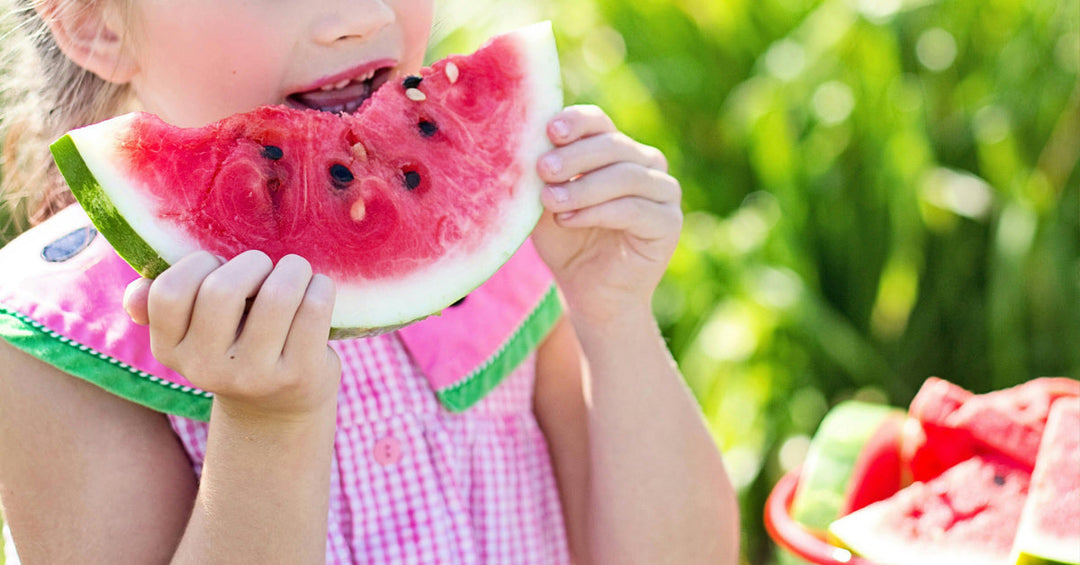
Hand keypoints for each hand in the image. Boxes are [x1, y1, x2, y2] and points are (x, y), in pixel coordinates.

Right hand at [123, 250, 340, 420]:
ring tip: (296, 274)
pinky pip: (314, 309)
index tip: (219, 267)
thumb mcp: (194, 333)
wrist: (279, 407)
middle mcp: (207, 369)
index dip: (199, 264)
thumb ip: (162, 306)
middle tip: (265, 269)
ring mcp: (255, 376)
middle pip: (223, 290)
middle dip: (252, 263)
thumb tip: (135, 295)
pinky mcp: (299, 375)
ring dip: (293, 269)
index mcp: (171, 350)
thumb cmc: (235, 346)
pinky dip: (321, 287)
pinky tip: (317, 290)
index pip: (169, 292)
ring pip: (278, 295)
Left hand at [532, 105, 681, 324]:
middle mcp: (645, 163)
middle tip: (543, 169)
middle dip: (574, 156)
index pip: (598, 122)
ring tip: (551, 201)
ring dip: (583, 187)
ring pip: (625, 175)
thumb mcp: (546, 204)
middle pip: (613, 145)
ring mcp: (663, 191)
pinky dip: (598, 212)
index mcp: (615, 150)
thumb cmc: (566, 243)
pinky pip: (635, 208)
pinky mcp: (669, 222)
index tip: (549, 130)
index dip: (576, 122)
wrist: (590, 294)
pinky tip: (568, 220)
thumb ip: (542, 175)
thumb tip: (526, 143)